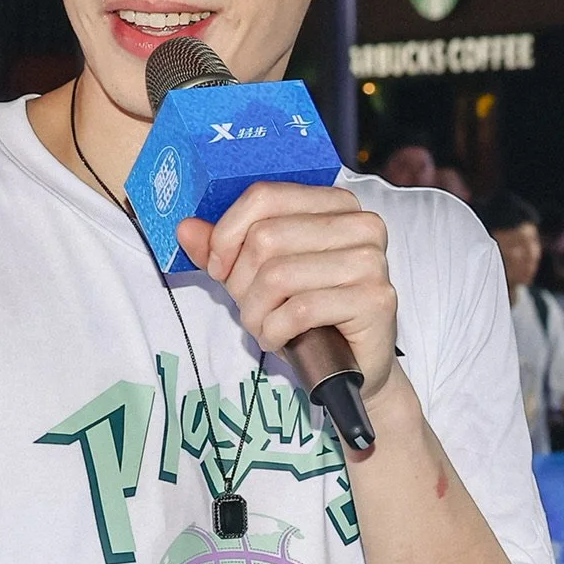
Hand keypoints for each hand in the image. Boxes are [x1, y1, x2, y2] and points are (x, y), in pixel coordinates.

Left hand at [178, 182, 398, 402]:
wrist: (353, 366)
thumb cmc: (308, 317)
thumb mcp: (257, 276)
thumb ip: (225, 248)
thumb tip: (187, 228)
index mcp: (335, 204)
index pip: (263, 197)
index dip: (227, 235)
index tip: (219, 267)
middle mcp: (360, 224)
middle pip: (266, 238)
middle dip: (241, 283)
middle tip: (251, 308)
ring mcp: (372, 260)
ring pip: (278, 275)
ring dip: (256, 313)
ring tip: (265, 327)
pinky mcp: (376, 299)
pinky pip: (300, 309)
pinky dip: (275, 331)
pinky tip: (281, 339)